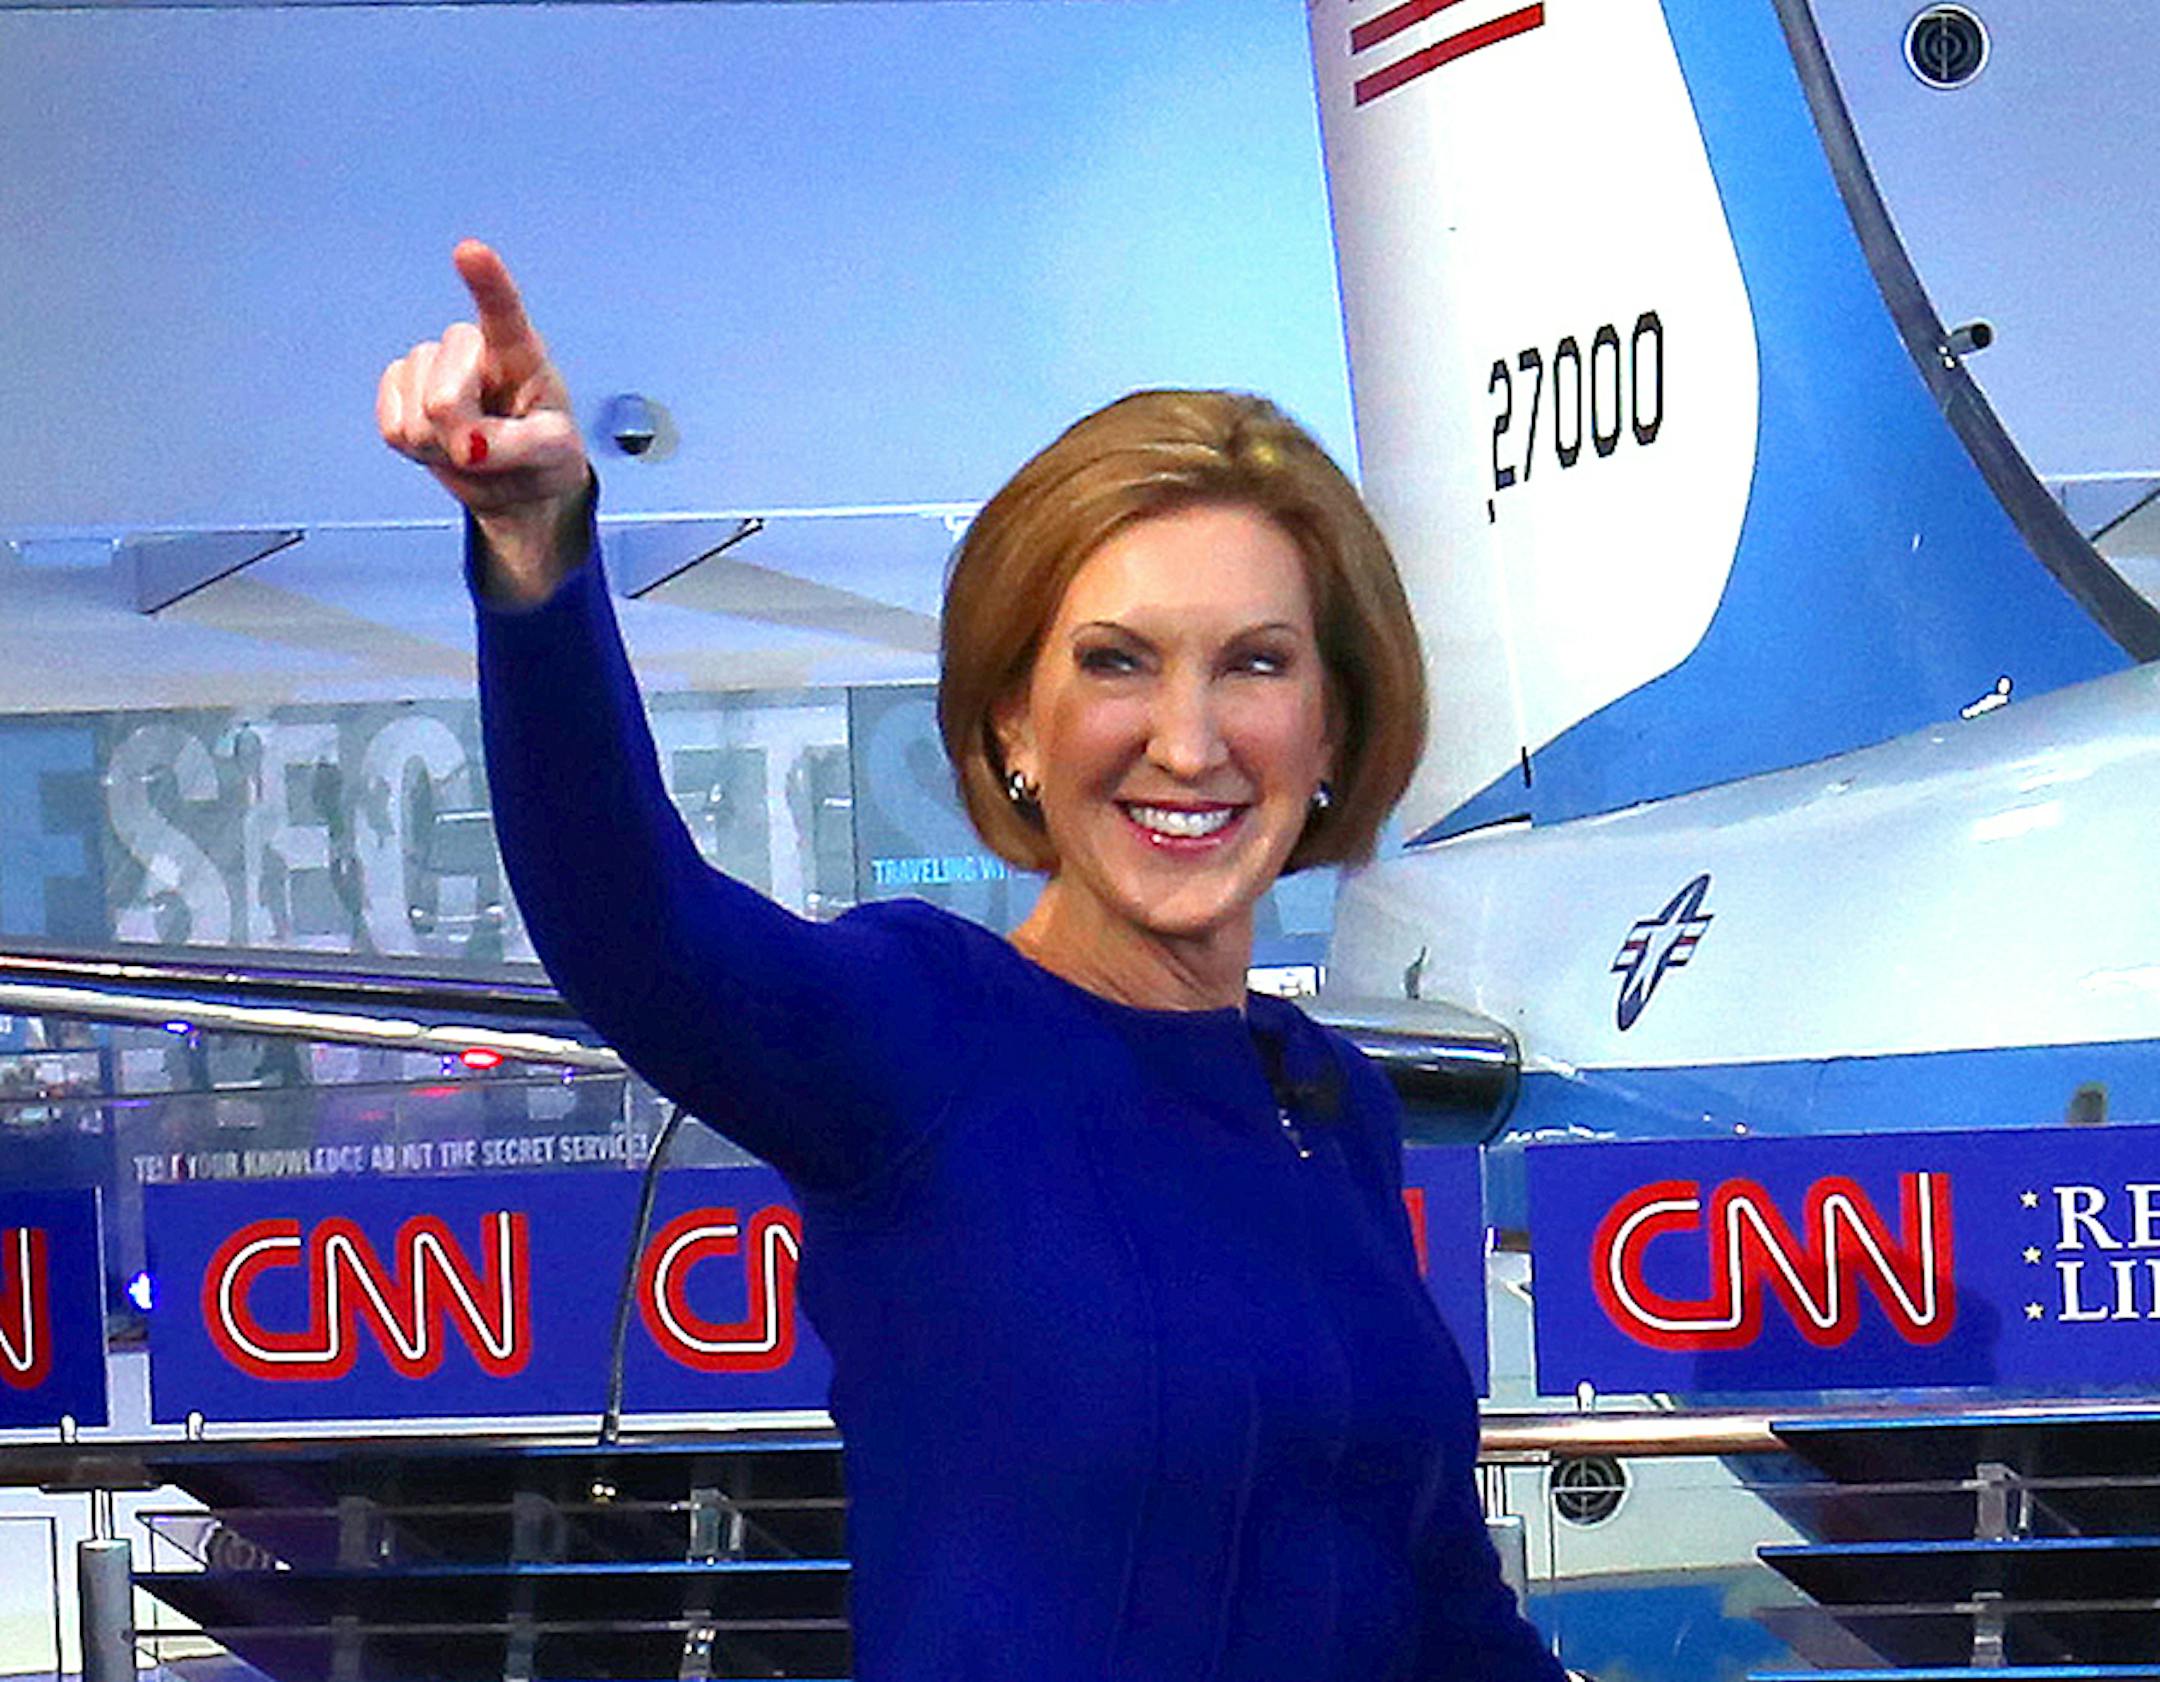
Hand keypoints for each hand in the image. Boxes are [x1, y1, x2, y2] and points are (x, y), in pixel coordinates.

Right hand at [377, 241, 590, 595]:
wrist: (517, 479)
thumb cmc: (544, 455)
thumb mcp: (555, 454)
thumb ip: (519, 446)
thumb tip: (467, 446)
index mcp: (520, 353)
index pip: (502, 313)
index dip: (486, 282)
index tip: (470, 251)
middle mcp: (471, 348)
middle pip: (443, 398)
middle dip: (461, 437)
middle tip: (490, 449)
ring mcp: (431, 365)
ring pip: (415, 417)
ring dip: (441, 447)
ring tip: (471, 445)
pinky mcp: (399, 389)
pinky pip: (391, 427)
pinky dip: (416, 450)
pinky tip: (440, 443)